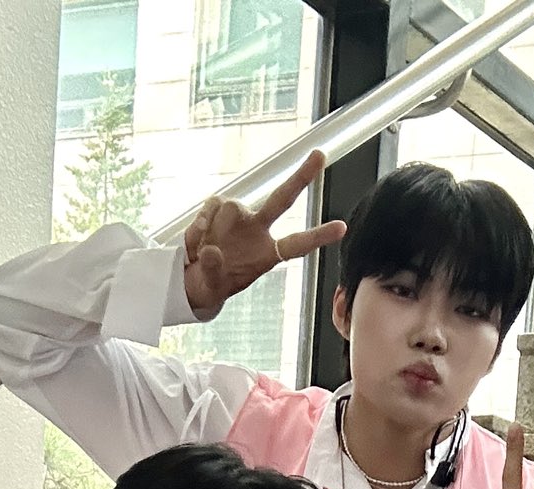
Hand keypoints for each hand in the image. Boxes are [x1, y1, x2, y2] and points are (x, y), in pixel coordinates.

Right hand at [183, 149, 346, 320]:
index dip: (318, 236)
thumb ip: (213, 270)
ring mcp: (239, 216)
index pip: (296, 244)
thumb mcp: (212, 287)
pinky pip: (210, 208)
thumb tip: (211, 250)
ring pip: (230, 206)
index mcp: (267, 254)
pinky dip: (198, 227)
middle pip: (282, 199)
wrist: (192, 277)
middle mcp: (257, 229)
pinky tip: (193, 247)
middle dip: (301, 177)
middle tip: (320, 155)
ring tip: (199, 253)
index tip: (341, 227)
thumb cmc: (212, 284)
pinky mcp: (218, 208)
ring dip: (211, 228)